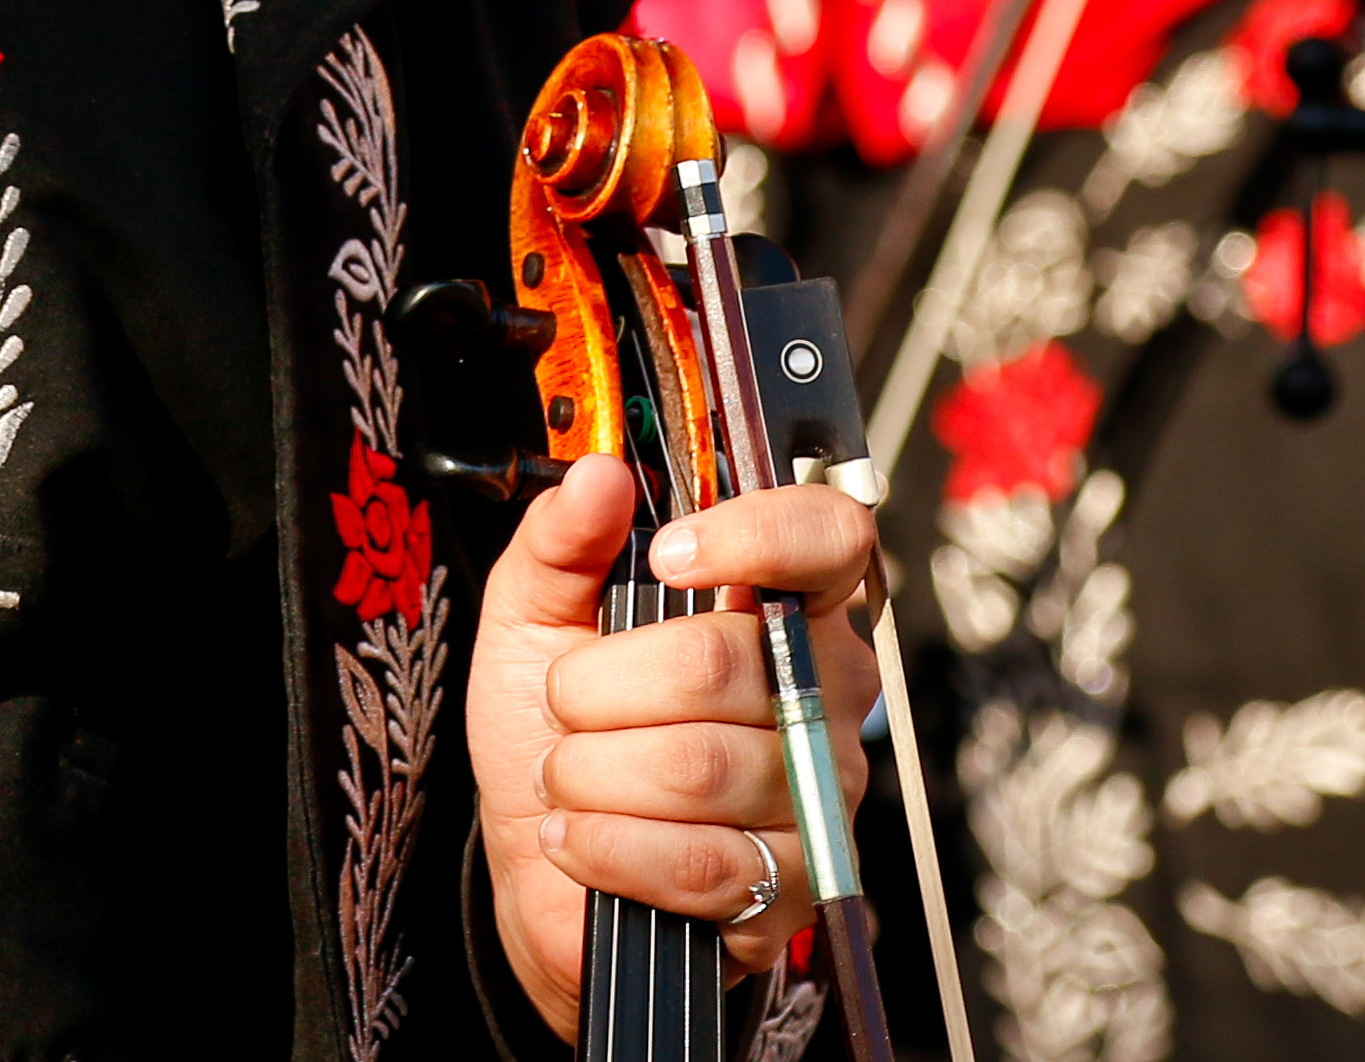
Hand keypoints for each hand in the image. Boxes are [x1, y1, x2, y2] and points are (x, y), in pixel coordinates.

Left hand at [469, 456, 885, 1031]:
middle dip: (598, 687)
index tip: (663, 557)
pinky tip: (579, 836)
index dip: (756, 534)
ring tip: (571, 775)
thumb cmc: (556, 729)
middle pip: (720, 660)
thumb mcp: (534, 616)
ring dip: (593, 773)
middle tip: (566, 707)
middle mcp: (818, 693)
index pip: (830, 537)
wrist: (546, 860)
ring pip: (697, 766)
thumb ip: (561, 540)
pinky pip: (699, 861)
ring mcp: (815, 793)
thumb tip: (600, 476)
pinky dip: (607, 846)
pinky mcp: (792, 886)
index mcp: (776, 605)